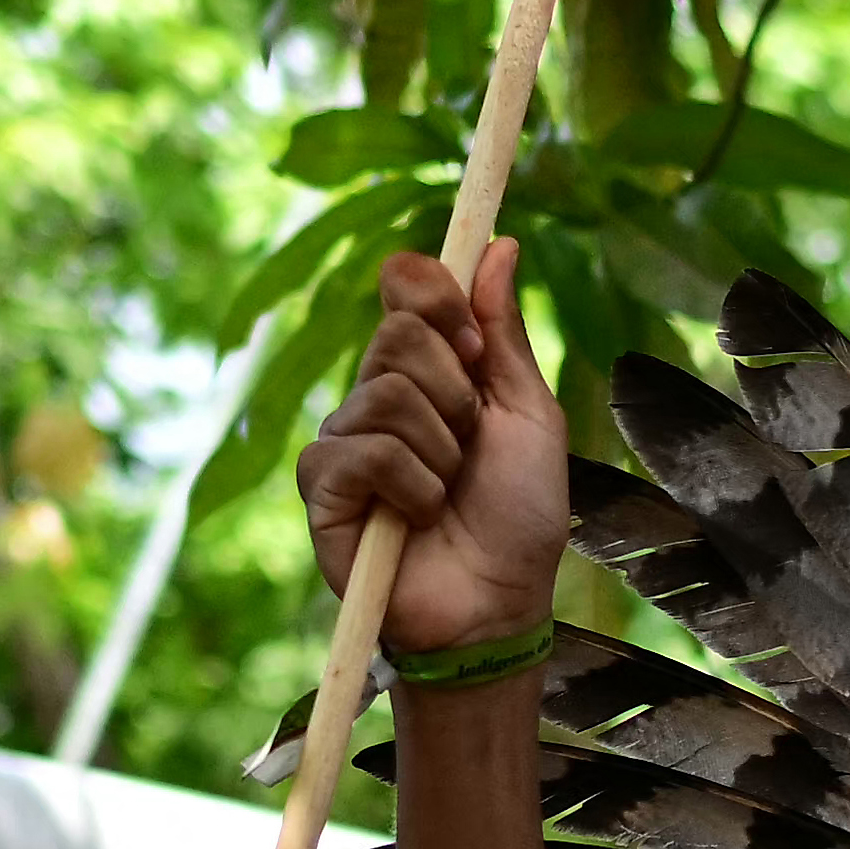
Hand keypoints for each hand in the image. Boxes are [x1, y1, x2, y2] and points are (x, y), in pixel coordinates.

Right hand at [293, 242, 565, 661]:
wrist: (499, 602)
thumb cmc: (520, 514)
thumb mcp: (527, 414)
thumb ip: (504, 334)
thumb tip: (500, 245)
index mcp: (429, 365)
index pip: (404, 283)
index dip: (435, 294)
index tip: (473, 343)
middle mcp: (377, 391)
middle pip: (398, 331)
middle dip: (456, 391)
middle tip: (470, 441)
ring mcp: (345, 437)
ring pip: (386, 392)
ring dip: (441, 450)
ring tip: (447, 491)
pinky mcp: (321, 486)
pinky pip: (364, 450)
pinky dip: (410, 486)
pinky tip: (416, 518)